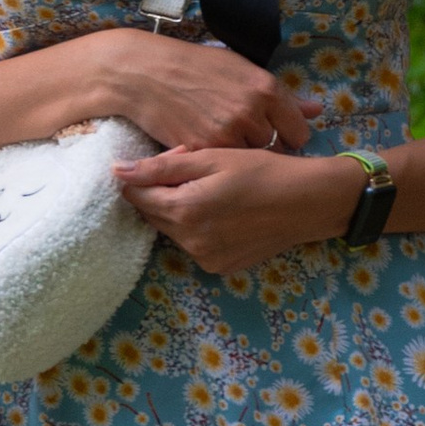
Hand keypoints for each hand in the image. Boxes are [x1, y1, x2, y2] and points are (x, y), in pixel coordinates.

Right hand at [78, 29, 310, 155]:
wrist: (144, 73)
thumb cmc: (195, 67)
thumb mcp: (241, 69)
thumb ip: (282, 95)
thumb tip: (317, 110)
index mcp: (265, 88)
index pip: (299, 132)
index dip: (289, 137)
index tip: (278, 137)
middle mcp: (251, 112)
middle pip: (276, 149)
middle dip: (264, 147)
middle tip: (244, 137)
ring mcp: (227, 134)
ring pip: (251, 160)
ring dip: (242, 156)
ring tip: (224, 140)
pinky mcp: (204, 150)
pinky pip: (224, 167)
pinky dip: (218, 162)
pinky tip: (207, 146)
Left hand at [112, 143, 361, 275]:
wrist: (307, 202)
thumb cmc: (261, 170)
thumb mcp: (210, 158)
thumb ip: (161, 166)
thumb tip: (117, 172)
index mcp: (183, 211)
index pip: (136, 196)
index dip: (146, 175)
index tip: (171, 161)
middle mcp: (189, 242)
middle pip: (152, 215)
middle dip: (162, 192)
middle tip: (195, 171)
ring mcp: (205, 259)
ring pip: (172, 230)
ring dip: (180, 210)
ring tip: (213, 190)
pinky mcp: (219, 267)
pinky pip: (193, 244)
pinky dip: (198, 227)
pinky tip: (224, 211)